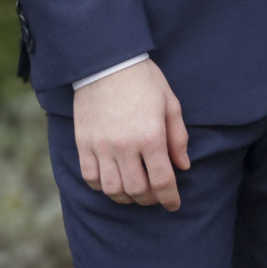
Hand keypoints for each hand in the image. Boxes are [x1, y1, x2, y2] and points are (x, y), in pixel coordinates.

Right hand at [72, 58, 191, 209]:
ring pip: (113, 189)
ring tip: (134, 191)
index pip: (162, 180)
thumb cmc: (143, 80)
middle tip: (155, 196)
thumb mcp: (170, 103)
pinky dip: (102, 186)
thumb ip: (178, 137)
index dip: (170, 198)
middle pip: (137, 190)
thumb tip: (183, 166)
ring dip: (126, 196)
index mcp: (150, 136)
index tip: (174, 205)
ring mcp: (101, 147)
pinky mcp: (83, 144)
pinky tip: (112, 181)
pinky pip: (91, 178)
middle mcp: (125, 147)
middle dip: (150, 199)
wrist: (106, 63)